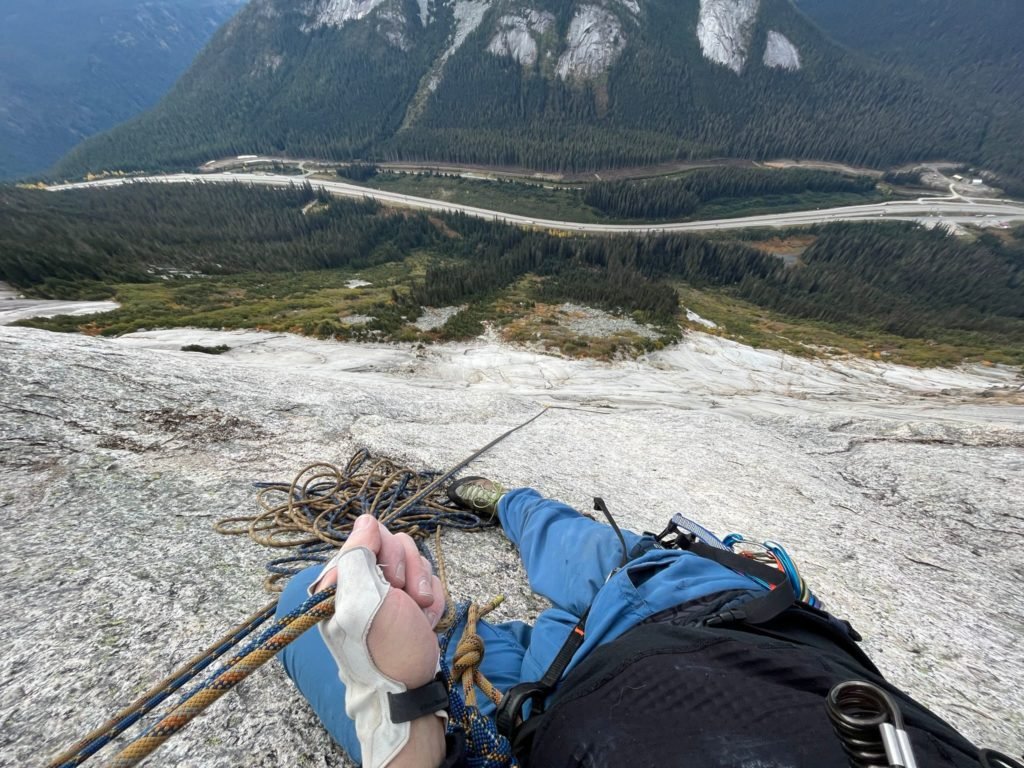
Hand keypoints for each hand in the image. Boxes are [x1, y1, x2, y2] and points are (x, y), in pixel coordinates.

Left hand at [314, 514, 446, 688]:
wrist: (410, 688)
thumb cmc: (384, 648)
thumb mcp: (364, 601)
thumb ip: (358, 555)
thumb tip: (365, 520)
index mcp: (342, 578)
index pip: (369, 534)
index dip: (385, 554)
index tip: (388, 582)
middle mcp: (364, 580)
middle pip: (397, 543)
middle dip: (409, 572)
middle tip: (405, 600)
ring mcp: (389, 591)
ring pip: (416, 560)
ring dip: (424, 587)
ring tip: (418, 614)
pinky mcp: (410, 601)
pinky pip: (430, 579)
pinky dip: (433, 600)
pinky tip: (425, 620)